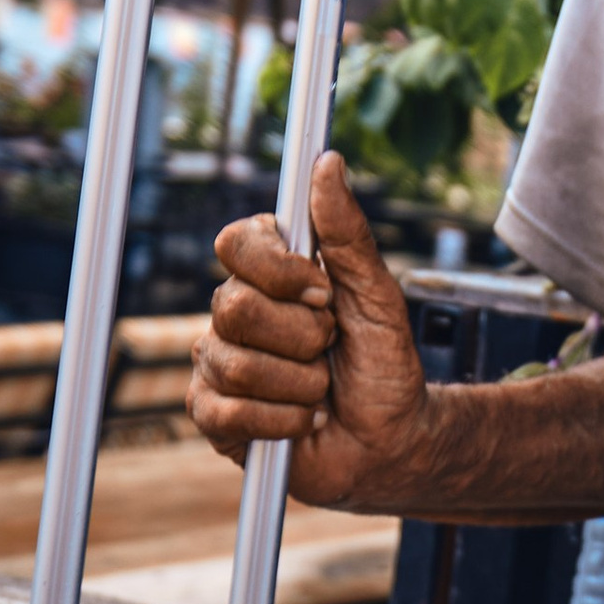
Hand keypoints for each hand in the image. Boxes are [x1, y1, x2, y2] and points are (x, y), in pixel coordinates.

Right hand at [190, 151, 433, 511]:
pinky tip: (303, 420)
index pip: (237, 243)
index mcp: (267, 273)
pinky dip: (283, 421)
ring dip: (300, 384)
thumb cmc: (383, 363)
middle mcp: (233, 311)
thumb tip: (327, 162)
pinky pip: (230, 413)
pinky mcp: (213, 416)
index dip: (279, 271)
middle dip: (302, 336)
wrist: (390, 440)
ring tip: (320, 389)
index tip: (324, 294)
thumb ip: (347, 233)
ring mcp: (217, 363)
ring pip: (235, 364)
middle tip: (330, 348)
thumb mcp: (378, 295)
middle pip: (234, 307)